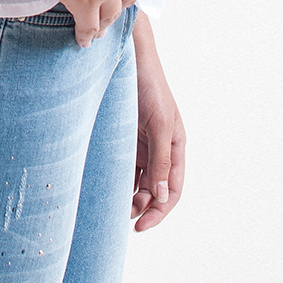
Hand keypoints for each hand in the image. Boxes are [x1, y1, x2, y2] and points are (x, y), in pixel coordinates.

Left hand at [131, 12, 184, 231]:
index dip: (159, 210)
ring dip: (129, 196)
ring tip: (114, 207)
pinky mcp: (124, 136)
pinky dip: (118, 179)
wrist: (128, 56)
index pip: (172, 189)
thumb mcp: (160, 123)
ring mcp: (141, 143)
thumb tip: (161, 195)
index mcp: (175, 146)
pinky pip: (123, 164)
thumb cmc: (150, 85)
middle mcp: (159, 148)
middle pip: (155, 189)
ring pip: (137, 180)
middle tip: (124, 219)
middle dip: (143, 207)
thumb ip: (161, 159)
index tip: (141, 225)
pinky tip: (107, 188)